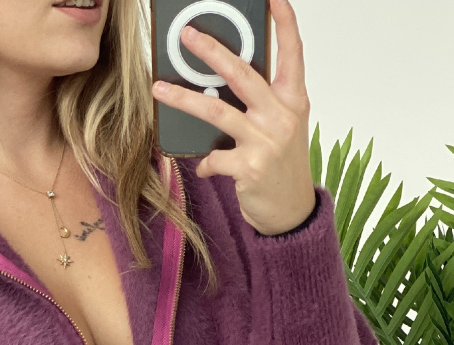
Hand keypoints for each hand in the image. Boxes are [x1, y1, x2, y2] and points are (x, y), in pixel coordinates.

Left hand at [151, 0, 315, 235]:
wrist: (292, 213)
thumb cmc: (283, 166)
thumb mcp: (283, 128)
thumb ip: (262, 103)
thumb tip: (224, 80)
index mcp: (294, 101)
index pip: (292, 53)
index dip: (285, 23)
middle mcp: (281, 116)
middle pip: (242, 74)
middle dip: (211, 51)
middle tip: (187, 36)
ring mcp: (266, 142)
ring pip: (216, 111)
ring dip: (183, 98)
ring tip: (159, 89)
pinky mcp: (249, 167)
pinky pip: (214, 157)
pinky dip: (205, 162)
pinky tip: (203, 166)